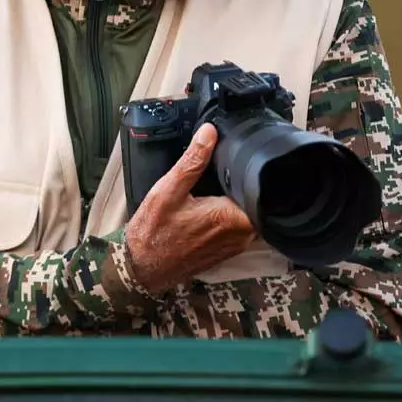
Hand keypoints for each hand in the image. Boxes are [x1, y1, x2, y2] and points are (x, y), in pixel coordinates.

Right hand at [124, 123, 256, 293]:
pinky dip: (230, 215)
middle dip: (240, 184)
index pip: (260, 187)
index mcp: (233, 218)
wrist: (141, 268)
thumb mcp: (169, 190)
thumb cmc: (153, 232)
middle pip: (255, 198)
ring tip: (213, 190)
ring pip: (249, 212)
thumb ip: (193, 161)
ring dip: (235, 200)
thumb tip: (209, 133)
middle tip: (218, 175)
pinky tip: (210, 208)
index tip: (234, 161)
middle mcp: (242, 234)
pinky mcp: (231, 250)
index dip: (248, 171)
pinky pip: (241, 226)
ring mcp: (238, 245)